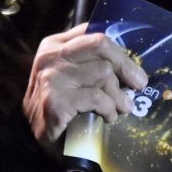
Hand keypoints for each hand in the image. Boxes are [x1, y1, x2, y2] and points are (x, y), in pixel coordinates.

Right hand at [23, 24, 147, 149]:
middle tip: (139, 84)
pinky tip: (109, 117)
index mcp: (54, 45)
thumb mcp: (69, 76)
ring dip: (119, 95)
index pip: (92, 32)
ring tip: (121, 108)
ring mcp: (51, 78)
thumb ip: (88, 61)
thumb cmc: (59, 105)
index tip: (131, 65)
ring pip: (103, 73)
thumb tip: (127, 58)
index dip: (118, 49)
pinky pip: (98, 98)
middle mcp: (50, 57)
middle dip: (126, 66)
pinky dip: (109, 110)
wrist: (32, 139)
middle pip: (100, 45)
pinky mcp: (56, 101)